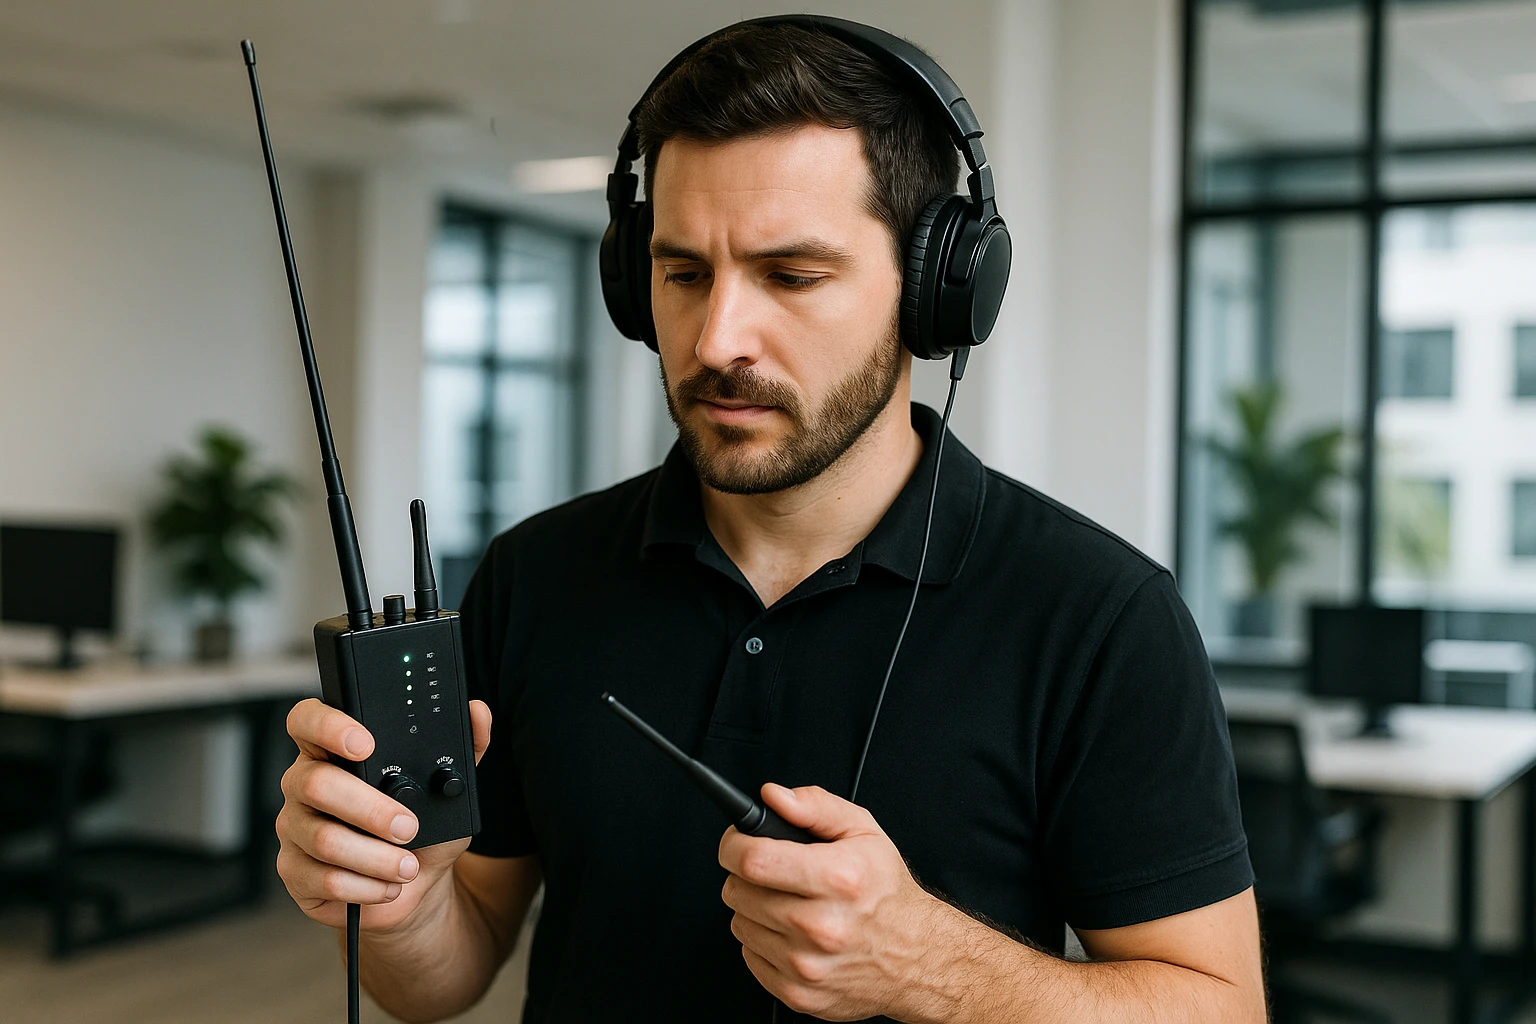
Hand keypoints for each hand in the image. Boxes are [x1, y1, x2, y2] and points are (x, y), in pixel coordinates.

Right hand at [275, 697, 491, 932]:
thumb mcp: (451, 789)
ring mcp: (294, 829)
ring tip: (407, 865)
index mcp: (334, 751)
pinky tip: (387, 885)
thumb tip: (478, 713)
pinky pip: (325, 880)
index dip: (327, 726)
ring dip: (377, 857)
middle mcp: (305, 784)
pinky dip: (367, 887)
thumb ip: (465, 749)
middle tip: (409, 827)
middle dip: (370, 808)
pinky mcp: (295, 873)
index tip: (365, 744)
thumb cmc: (427, 828)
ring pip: (324, 839)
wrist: (417, 883)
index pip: (307, 720)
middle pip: (316, 783)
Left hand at [718, 783, 952, 1021]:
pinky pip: (749, 956)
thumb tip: (773, 797)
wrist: (915, 956)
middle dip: (745, 875)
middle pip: (738, 891)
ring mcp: (807, 964)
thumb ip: (815, 806)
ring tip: (787, 902)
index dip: (733, 844)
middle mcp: (821, 926)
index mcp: (837, 879)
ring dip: (753, 908)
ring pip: (739, 923)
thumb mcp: (863, 831)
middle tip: (771, 872)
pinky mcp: (798, 993)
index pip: (754, 859)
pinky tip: (790, 932)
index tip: (736, 842)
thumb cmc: (887, 893)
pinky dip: (762, 941)